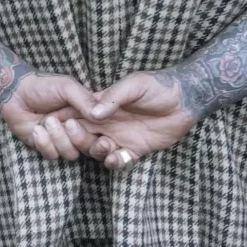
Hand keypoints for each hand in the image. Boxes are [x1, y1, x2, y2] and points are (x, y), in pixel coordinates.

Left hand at [0, 72, 117, 161]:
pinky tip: (36, 129)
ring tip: (48, 120)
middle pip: (90, 148)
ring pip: (71, 154)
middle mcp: (78, 131)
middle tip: (70, 123)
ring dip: (59, 138)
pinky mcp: (46, 147)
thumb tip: (101, 113)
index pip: (104, 134)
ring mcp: (62, 140)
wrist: (16, 93)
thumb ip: (85, 99)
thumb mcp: (67, 87)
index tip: (103, 138)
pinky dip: (44, 143)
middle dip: (80, 139)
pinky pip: (52, 155)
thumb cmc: (44, 86)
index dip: (105, 140)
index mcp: (88, 117)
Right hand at [55, 70, 199, 169]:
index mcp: (103, 106)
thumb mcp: (135, 84)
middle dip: (78, 139)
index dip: (67, 121)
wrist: (186, 99)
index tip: (59, 124)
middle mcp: (108, 123)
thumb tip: (94, 112)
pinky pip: (120, 161)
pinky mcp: (136, 150)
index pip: (78, 115)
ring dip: (97, 151)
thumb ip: (114, 97)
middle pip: (83, 136)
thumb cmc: (159, 86)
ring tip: (106, 145)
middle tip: (80, 136)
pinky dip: (116, 162)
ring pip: (98, 151)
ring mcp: (121, 137)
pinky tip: (117, 157)